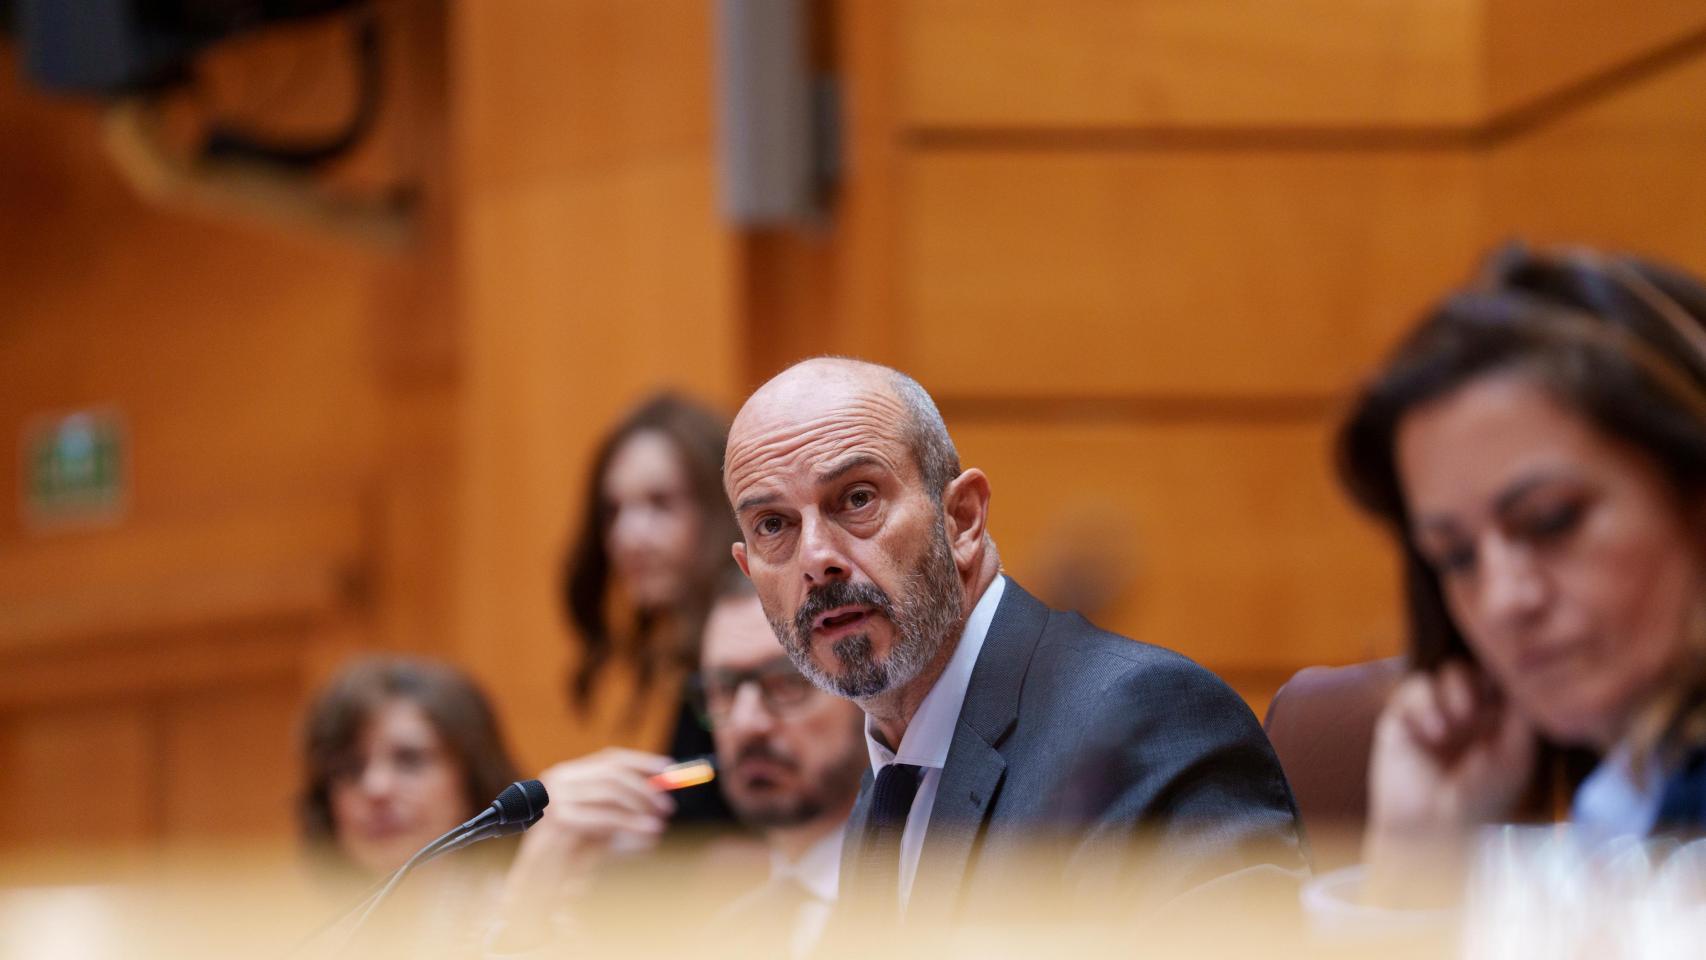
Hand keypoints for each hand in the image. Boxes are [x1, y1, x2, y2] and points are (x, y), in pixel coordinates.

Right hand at [492, 749, 674, 945]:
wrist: (537, 882)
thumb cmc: (570, 854)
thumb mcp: (601, 824)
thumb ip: (623, 806)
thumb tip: (660, 794)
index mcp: (567, 774)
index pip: (610, 758)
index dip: (642, 762)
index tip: (669, 769)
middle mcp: (560, 779)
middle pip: (613, 773)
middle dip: (645, 788)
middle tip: (668, 806)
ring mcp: (557, 797)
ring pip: (612, 791)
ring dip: (641, 806)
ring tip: (659, 824)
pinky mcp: (561, 819)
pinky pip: (607, 817)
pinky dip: (632, 824)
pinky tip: (649, 832)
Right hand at [1363, 662, 1535, 904]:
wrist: (1430, 825)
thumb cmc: (1480, 799)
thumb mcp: (1514, 758)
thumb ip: (1523, 719)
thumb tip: (1528, 682)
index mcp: (1498, 720)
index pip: (1505, 680)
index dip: (1510, 674)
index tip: (1514, 680)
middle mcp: (1468, 711)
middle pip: (1478, 667)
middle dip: (1482, 678)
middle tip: (1483, 703)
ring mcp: (1436, 711)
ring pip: (1448, 670)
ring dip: (1456, 689)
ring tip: (1459, 721)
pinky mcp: (1404, 714)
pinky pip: (1417, 686)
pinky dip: (1427, 703)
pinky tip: (1435, 733)